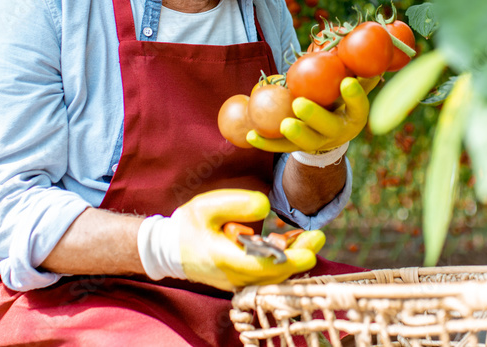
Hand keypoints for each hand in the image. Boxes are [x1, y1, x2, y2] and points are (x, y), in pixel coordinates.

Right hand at [173, 189, 323, 290]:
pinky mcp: (239, 281)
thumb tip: (266, 207)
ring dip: (293, 259)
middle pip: (275, 273)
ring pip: (272, 277)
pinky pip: (266, 276)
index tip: (311, 250)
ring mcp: (237, 283)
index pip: (265, 266)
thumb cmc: (188, 225)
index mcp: (226, 260)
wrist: (168, 249)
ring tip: (309, 238)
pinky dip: (281, 263)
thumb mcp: (207, 206)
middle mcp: (234, 277)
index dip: (291, 260)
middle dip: (300, 256)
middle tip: (318, 237)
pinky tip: (290, 245)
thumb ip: (237, 203)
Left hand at [247, 76, 377, 153]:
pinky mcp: (297, 148)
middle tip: (300, 104)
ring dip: (295, 134)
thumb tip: (354, 39)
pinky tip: (249, 135)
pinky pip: (280, 147)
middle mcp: (339, 132)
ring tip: (283, 125)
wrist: (332, 129)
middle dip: (315, 116)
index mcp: (355, 116)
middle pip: (330, 127)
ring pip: (306, 142)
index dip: (354, 96)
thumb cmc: (340, 94)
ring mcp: (318, 142)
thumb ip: (354, 66)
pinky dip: (265, 142)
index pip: (359, 106)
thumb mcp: (350, 82)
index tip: (346, 82)